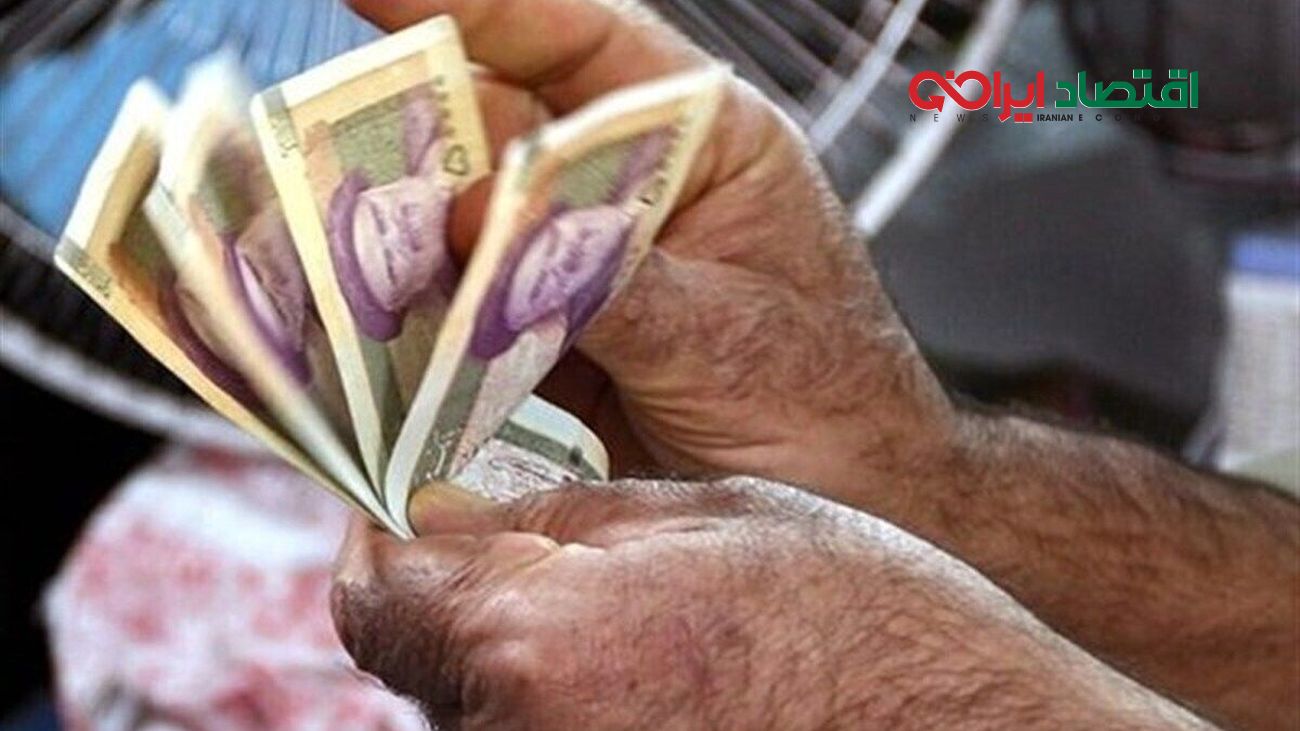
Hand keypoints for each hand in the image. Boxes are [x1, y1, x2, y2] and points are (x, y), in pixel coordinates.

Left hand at [332, 479, 1209, 729]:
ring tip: (638, 636)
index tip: (418, 517)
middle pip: (428, 661)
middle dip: (475, 605)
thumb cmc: (871, 625)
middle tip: (563, 566)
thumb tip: (449, 514)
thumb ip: (557, 517)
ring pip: (485, 713)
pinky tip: (657, 690)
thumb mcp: (712, 516)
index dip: (390, 544)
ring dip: (528, 668)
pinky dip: (566, 713)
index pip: (375, 596)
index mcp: (533, 643)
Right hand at [348, 0, 956, 508]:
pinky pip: (470, 308)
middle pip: (494, 129)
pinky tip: (367, 330)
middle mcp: (634, 184)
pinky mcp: (559, 333)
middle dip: (401, 140)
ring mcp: (590, 258)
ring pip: (468, 222)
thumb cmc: (829, 403)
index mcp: (701, 137)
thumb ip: (599, 274)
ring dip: (396, 238)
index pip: (577, 39)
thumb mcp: (721, 330)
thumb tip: (474, 211)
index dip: (473, 1)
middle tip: (306, 155)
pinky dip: (418, 322)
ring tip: (319, 255)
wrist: (852, 505)